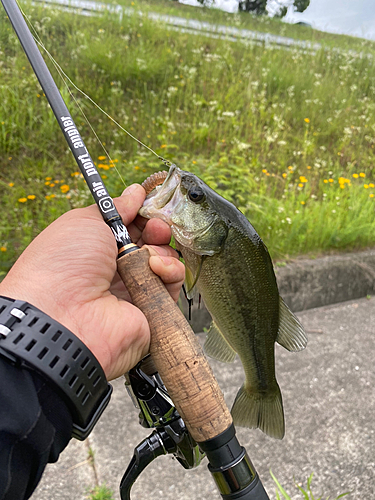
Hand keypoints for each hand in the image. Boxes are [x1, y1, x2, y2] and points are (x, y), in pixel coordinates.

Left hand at [0, 184, 184, 379]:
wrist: (63, 314)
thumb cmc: (64, 263)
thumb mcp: (86, 221)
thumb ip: (117, 207)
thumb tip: (137, 192)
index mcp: (97, 248)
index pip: (131, 227)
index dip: (143, 214)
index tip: (150, 204)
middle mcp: (116, 270)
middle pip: (151, 242)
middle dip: (157, 229)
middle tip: (155, 226)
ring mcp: (135, 290)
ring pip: (165, 261)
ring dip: (161, 250)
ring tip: (149, 253)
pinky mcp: (152, 309)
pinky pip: (172, 284)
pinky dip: (169, 270)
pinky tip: (154, 269)